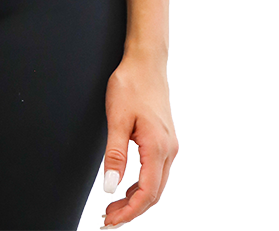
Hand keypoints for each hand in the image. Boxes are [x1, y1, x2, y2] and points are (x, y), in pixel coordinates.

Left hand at [97, 53, 177, 226]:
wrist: (145, 63)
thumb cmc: (132, 84)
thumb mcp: (116, 119)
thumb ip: (114, 154)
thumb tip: (111, 184)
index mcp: (157, 146)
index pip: (146, 192)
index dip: (129, 210)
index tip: (112, 218)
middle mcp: (168, 148)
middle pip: (154, 192)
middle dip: (132, 209)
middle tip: (110, 216)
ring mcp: (168, 144)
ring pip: (156, 183)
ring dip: (137, 198)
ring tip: (115, 204)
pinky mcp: (164, 139)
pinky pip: (156, 170)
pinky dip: (143, 184)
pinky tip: (128, 184)